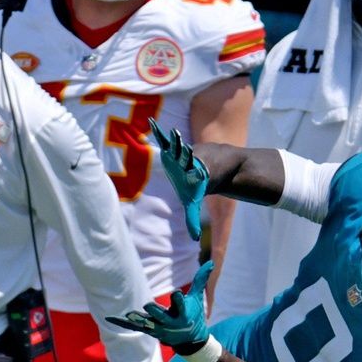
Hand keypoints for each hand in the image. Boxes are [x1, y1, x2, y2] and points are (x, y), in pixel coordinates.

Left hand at [106, 263, 212, 351]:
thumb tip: (211, 263)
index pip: (181, 306)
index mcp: (183, 314)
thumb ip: (200, 280)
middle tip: (148, 306)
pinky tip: (110, 318)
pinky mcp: (150, 330)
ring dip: (138, 320)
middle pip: (163, 317)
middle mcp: (171, 323)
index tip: (176, 293)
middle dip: (156, 313)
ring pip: (147, 324)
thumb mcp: (197, 298)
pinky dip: (122, 323)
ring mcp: (159, 328)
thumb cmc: (194, 315)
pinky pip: (134, 327)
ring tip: (129, 315)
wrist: (190, 340)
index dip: (179, 300)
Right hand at [148, 118, 208, 240]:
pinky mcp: (175, 147)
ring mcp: (182, 151)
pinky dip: (158, 133)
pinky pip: (165, 139)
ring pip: (177, 146)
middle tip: (182, 148)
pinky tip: (150, 123)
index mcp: (193, 174)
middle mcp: (189, 160)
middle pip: (185, 156)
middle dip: (183, 153)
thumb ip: (193, 218)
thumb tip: (195, 238)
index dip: (193, 170)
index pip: (193, 171)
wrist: (210, 164)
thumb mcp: (195, 201)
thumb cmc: (198, 185)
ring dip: (173, 141)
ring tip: (170, 133)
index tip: (194, 167)